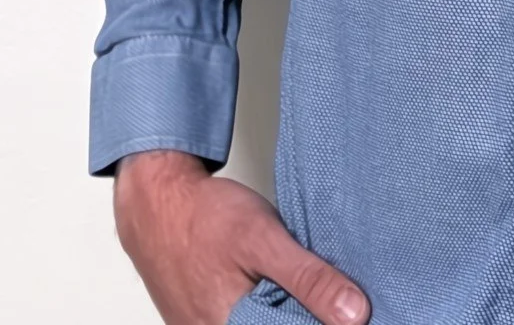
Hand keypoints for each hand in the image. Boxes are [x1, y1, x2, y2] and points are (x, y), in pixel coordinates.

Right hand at [113, 149, 371, 324]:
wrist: (155, 205)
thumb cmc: (202, 219)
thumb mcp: (263, 240)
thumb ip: (308, 280)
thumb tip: (355, 315)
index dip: (324, 321)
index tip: (352, 309)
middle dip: (308, 314)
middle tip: (332, 291)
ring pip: (267, 324)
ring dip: (289, 309)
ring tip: (306, 283)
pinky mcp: (205, 322)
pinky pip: (246, 320)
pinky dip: (269, 304)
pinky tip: (277, 282)